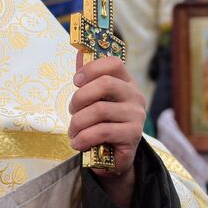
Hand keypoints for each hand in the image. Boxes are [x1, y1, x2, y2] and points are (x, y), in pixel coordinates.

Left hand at [69, 54, 146, 205]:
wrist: (114, 157)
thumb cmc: (102, 123)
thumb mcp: (94, 100)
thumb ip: (88, 78)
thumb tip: (79, 50)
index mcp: (125, 82)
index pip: (113, 63)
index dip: (91, 68)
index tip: (75, 81)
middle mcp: (135, 96)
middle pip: (105, 84)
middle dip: (79, 98)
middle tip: (71, 111)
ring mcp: (136, 116)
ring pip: (99, 110)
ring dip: (78, 122)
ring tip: (73, 132)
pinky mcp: (133, 136)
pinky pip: (102, 131)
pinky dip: (84, 138)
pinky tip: (78, 143)